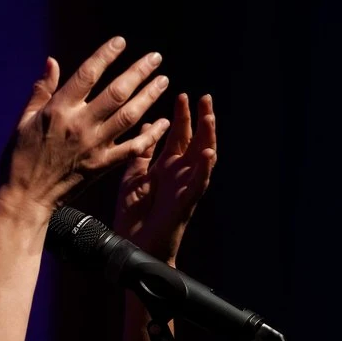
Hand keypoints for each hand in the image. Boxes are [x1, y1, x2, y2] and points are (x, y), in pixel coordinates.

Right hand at [0, 36, 171, 214]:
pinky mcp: (102, 165)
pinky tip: (162, 123)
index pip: (87, 74)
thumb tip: (52, 61)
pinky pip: (133, 148)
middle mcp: (79, 125)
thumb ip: (42, 90)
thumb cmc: (19, 157)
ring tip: (164, 81)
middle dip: (139, 72)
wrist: (26, 197)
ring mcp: (94, 145)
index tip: (120, 42)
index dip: (105, 55)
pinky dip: (150, 135)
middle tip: (156, 58)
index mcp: (58, 110)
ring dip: (149, 96)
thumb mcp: (23, 120)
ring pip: (129, 115)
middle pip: (117, 92)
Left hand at [112, 93, 217, 264]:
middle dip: (200, 119)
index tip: (182, 95)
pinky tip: (208, 154)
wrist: (131, 245)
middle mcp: (179, 174)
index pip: (178, 135)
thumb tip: (149, 125)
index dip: (182, 116)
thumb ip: (142, 153)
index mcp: (166, 167)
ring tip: (210, 118)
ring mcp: (185, 187)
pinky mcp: (185, 203)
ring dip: (208, 138)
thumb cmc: (134, 215)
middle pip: (195, 141)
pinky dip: (204, 169)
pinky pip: (198, 184)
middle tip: (203, 98)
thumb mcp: (134, 176)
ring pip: (203, 159)